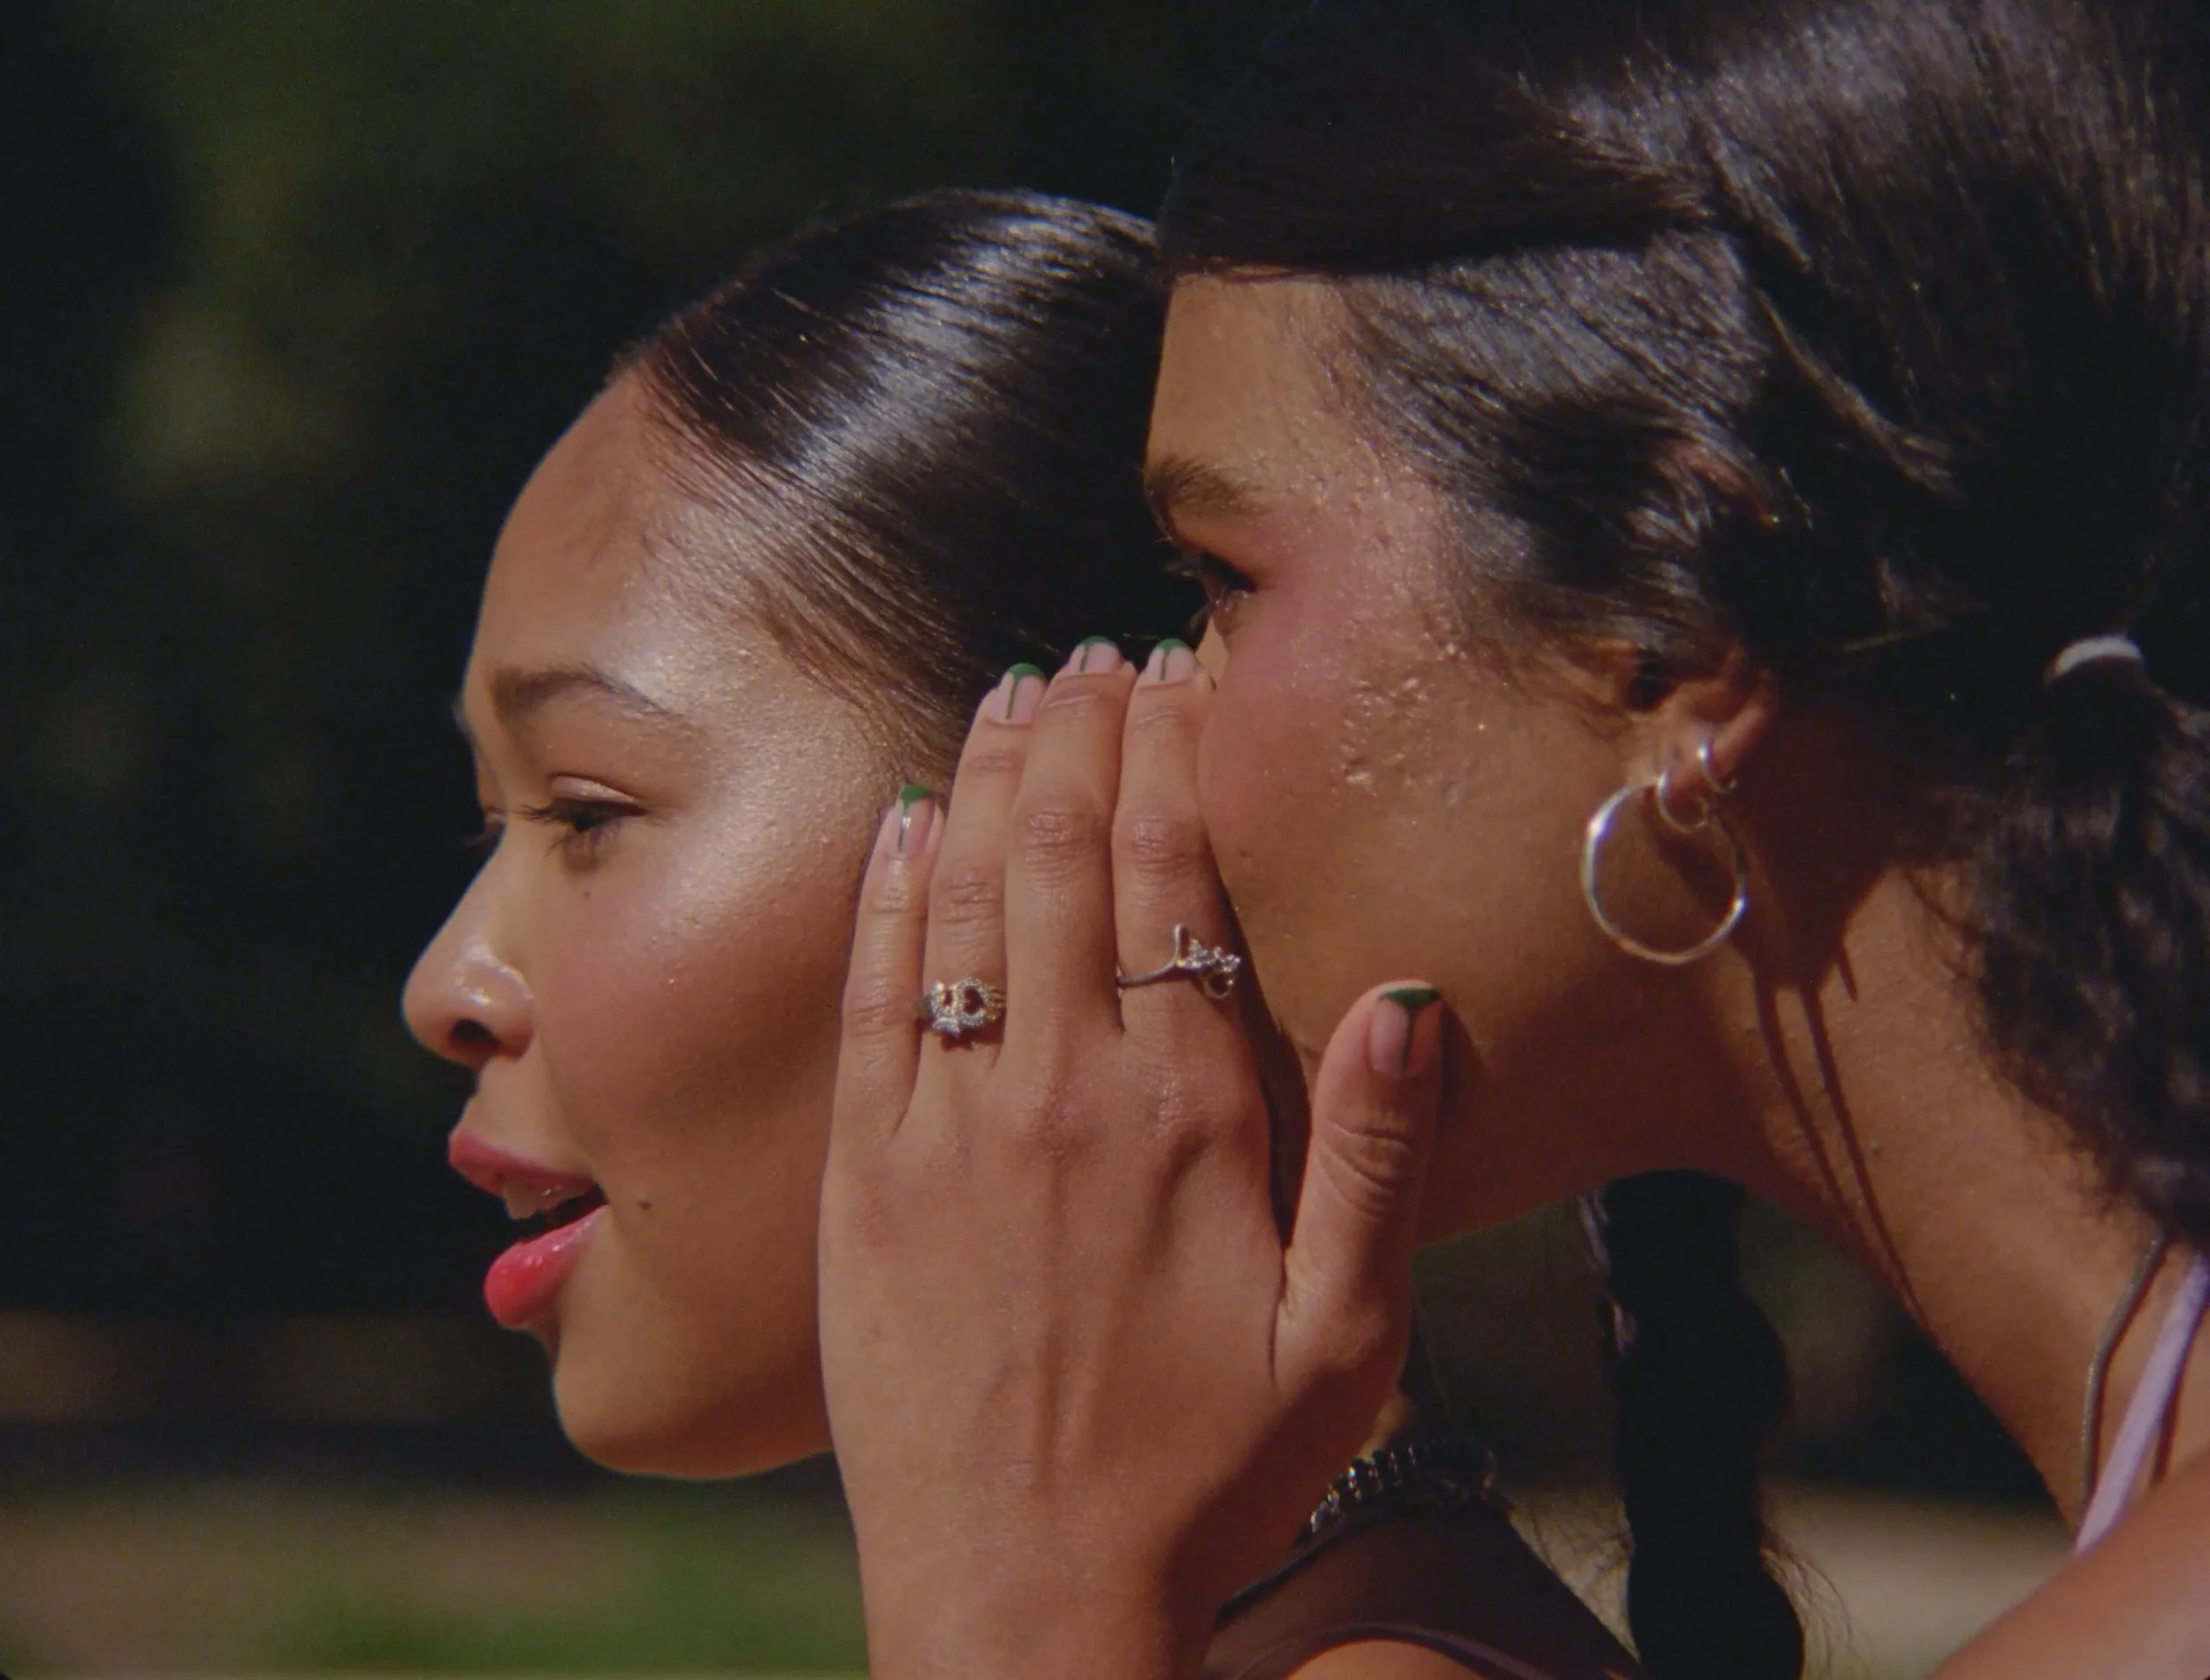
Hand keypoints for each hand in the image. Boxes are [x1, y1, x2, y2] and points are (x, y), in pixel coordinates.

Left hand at [818, 642, 1448, 1678]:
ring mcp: (944, 1130)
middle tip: (1091, 647)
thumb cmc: (1208, 1479)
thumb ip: (1375, 1159)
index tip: (1172, 674)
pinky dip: (887, 895)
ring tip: (1011, 688)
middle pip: (1066, 859)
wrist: (1024, 1600)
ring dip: (990, 779)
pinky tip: (906, 820)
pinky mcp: (861, 1179)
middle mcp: (1057, 1094)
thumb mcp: (1348, 1343)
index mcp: (1184, 1119)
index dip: (1172, 760)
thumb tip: (1403, 994)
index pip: (1174, 884)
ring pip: (963, 901)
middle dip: (1082, 732)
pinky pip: (868, 997)